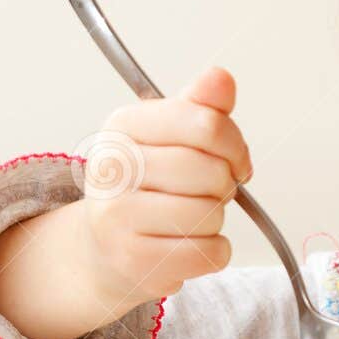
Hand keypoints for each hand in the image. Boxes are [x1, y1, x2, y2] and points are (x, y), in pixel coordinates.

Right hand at [79, 66, 252, 311]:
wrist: (104, 248)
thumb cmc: (149, 188)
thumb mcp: (171, 138)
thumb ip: (201, 108)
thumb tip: (221, 78)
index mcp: (123, 126)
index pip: (206, 123)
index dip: (234, 145)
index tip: (233, 158)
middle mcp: (112, 168)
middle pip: (212, 171)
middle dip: (224, 185)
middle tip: (208, 192)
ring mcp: (117, 216)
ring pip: (211, 214)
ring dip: (216, 220)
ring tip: (190, 219)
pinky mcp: (134, 261)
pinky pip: (210, 252)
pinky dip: (213, 252)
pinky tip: (188, 245)